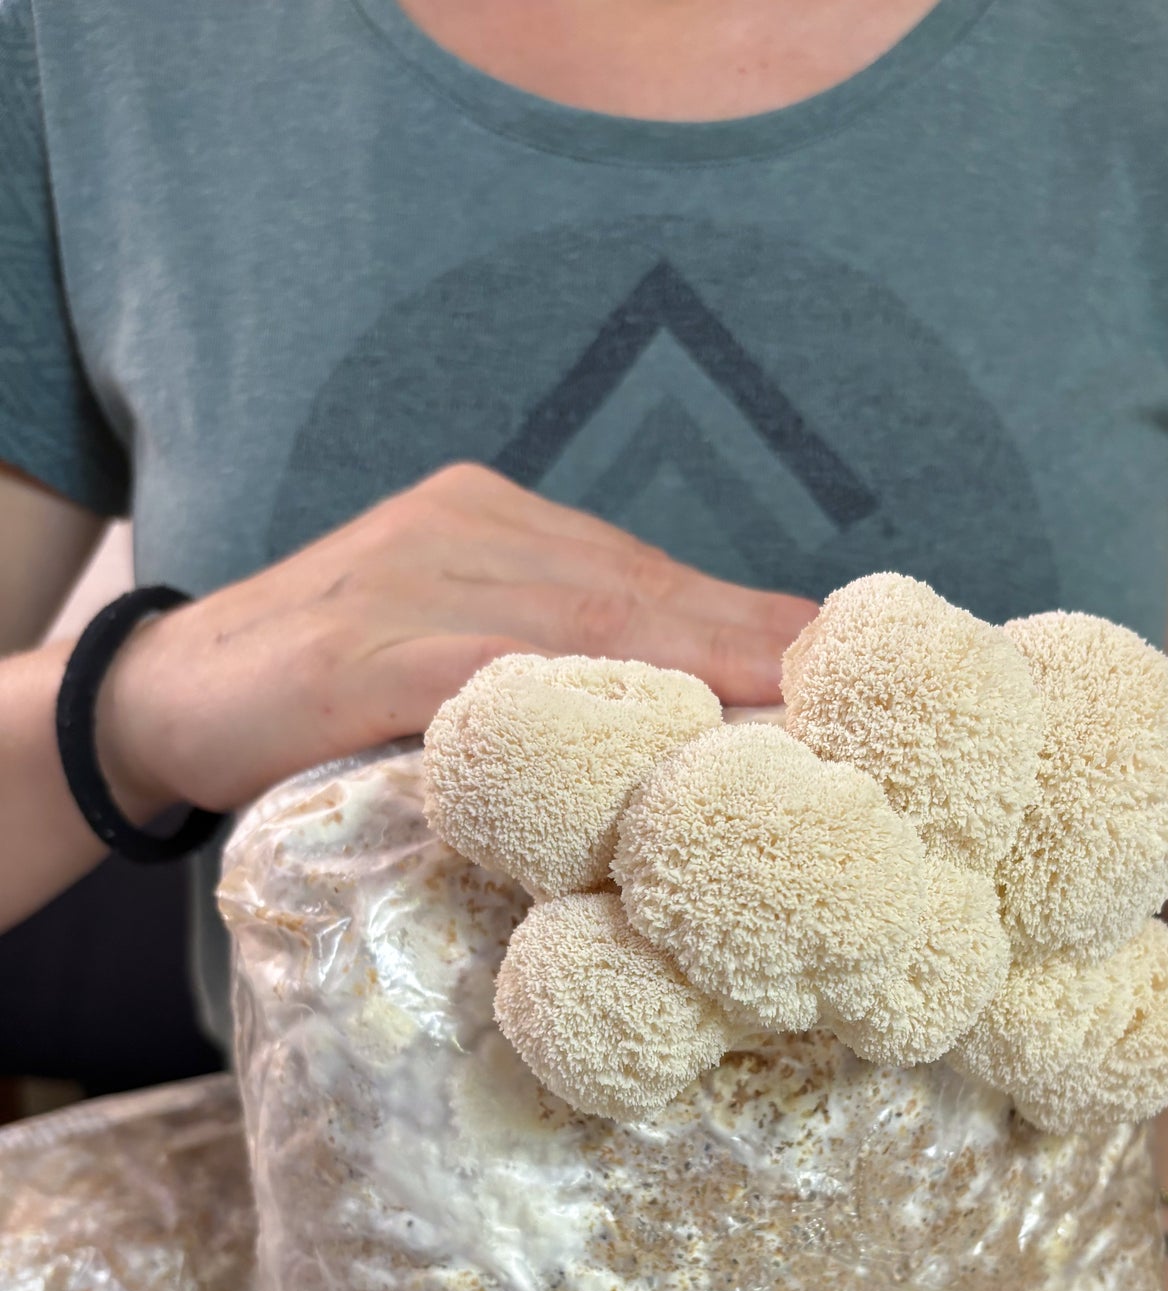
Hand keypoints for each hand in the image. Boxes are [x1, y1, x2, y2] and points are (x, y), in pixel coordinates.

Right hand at [98, 462, 814, 819]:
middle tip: (856, 692)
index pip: (648, 574)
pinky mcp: (355, 646)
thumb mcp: (452, 665)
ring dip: (690, 664)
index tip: (848, 666)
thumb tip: (688, 736)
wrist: (161, 697)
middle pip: (635, 588)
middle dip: (751, 639)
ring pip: (577, 621)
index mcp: (502, 527)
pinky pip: (478, 674)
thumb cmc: (327, 699)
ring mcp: (411, 575)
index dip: (752, 620)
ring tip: (790, 710)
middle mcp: (469, 527)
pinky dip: (566, 702)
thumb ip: (553, 674)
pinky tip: (638, 733)